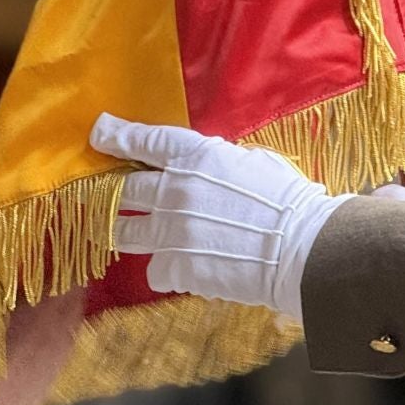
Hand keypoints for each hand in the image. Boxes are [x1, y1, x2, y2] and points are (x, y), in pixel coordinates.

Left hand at [90, 113, 347, 320]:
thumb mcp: (253, 162)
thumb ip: (217, 163)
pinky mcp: (177, 267)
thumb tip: (203, 168)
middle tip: (108, 198)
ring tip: (133, 235)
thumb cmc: (290, 202)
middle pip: (121, 190)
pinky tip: (189, 269)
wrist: (305, 249)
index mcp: (196, 156)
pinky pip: (155, 270)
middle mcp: (175, 190)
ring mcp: (172, 231)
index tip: (99, 133)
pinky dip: (167, 270)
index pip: (143, 141)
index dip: (116, 137)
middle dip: (110, 194)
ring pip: (123, 232)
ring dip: (126, 233)